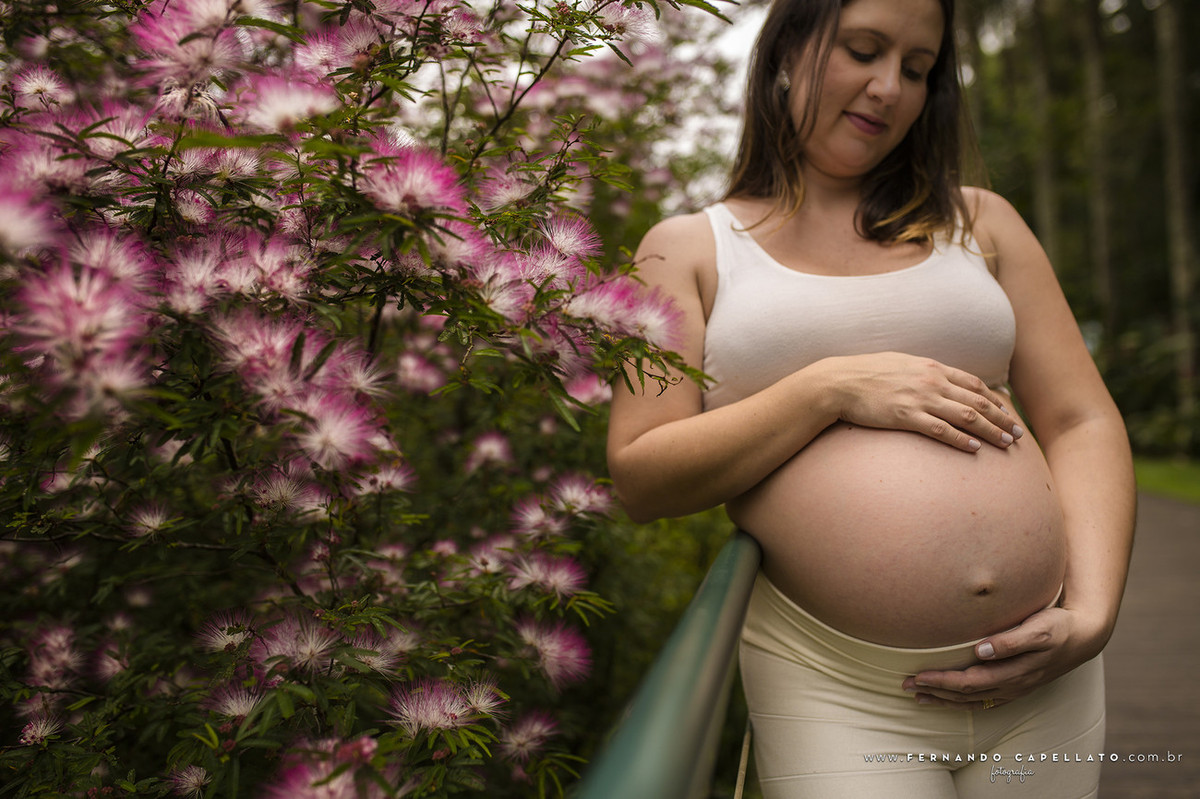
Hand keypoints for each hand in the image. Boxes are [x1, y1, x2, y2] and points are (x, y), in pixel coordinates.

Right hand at [822, 352, 1023, 452]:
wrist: (840, 382)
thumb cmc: (866, 373)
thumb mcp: (901, 364)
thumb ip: (924, 372)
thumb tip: (940, 381)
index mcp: (932, 367)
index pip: (974, 383)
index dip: (995, 399)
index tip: (1008, 412)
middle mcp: (932, 381)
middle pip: (977, 401)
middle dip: (1002, 418)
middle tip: (1018, 434)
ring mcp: (920, 399)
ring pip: (966, 416)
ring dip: (990, 431)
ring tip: (1006, 444)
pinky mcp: (906, 416)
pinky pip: (941, 430)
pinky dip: (961, 440)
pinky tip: (975, 449)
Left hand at [900, 605, 1107, 710]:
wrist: (1083, 637)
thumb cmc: (1057, 627)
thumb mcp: (1039, 629)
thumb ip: (1011, 640)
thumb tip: (982, 649)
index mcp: (1015, 671)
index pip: (970, 682)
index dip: (942, 681)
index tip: (918, 675)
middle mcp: (1012, 684)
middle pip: (965, 694)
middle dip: (935, 690)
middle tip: (905, 684)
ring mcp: (1014, 689)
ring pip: (972, 700)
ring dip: (943, 699)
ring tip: (917, 695)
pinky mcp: (1015, 687)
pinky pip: (982, 701)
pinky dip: (960, 702)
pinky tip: (945, 699)